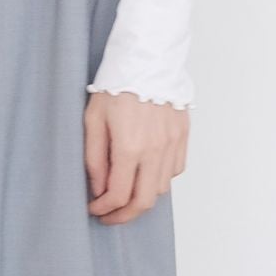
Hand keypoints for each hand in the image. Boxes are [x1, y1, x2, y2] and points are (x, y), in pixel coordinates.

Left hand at [83, 89, 187, 221]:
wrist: (147, 59)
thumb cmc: (116, 85)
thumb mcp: (93, 120)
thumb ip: (94, 158)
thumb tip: (98, 188)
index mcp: (130, 147)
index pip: (118, 195)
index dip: (104, 208)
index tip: (94, 208)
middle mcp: (155, 150)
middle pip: (144, 201)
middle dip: (124, 216)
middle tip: (110, 216)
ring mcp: (172, 144)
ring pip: (161, 189)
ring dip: (142, 198)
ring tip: (125, 195)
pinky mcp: (182, 136)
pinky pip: (175, 170)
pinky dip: (160, 179)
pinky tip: (145, 174)